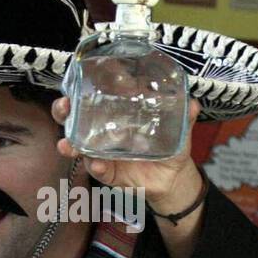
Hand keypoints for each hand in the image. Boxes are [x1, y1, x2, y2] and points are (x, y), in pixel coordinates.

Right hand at [52, 96, 203, 212]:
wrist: (173, 177)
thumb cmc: (169, 145)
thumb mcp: (178, 127)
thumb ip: (184, 115)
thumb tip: (193, 103)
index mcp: (118, 114)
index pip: (94, 97)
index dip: (82, 88)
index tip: (78, 80)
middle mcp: (105, 131)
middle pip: (76, 118)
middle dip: (64, 111)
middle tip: (64, 105)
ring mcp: (104, 153)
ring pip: (78, 146)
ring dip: (70, 143)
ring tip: (66, 144)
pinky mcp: (109, 173)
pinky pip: (98, 170)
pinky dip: (95, 167)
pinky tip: (95, 164)